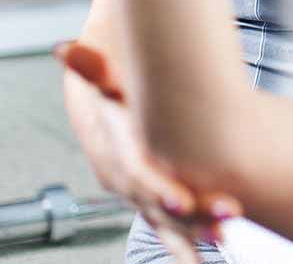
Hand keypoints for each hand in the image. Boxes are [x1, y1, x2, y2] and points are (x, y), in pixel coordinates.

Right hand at [55, 41, 242, 261]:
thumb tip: (65, 50)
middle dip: (192, 215)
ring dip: (197, 232)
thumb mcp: (105, 78)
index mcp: (113, 153)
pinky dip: (189, 242)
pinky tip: (210, 252)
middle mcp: (124, 180)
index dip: (158, 190)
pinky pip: (171, 227)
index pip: (136, 177)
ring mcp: (139, 194)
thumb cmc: (112, 90)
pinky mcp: (154, 202)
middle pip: (157, 205)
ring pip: (167, 222)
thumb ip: (94, 69)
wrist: (104, 107)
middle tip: (227, 215)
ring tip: (226, 237)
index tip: (183, 201)